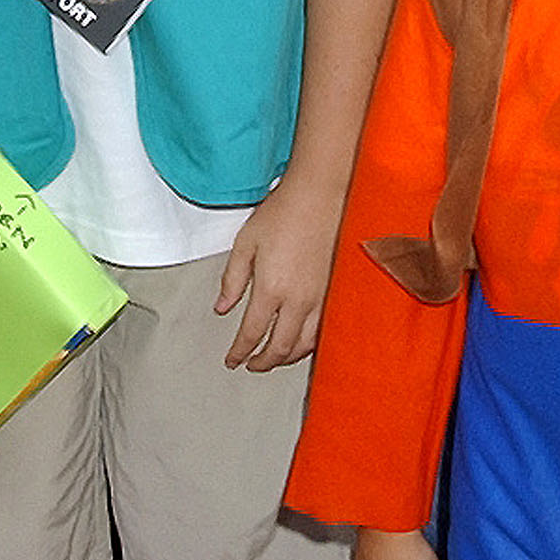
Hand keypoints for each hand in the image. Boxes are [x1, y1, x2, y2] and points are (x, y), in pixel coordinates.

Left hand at [214, 165, 343, 370]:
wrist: (320, 195)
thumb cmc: (284, 212)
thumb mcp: (245, 243)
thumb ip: (232, 280)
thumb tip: (223, 308)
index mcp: (271, 289)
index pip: (252, 334)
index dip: (240, 353)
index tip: (232, 360)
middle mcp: (298, 300)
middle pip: (280, 348)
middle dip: (263, 362)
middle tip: (252, 364)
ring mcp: (321, 298)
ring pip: (305, 345)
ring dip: (287, 357)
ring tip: (274, 357)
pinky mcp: (336, 292)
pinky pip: (323, 330)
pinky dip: (309, 344)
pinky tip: (302, 340)